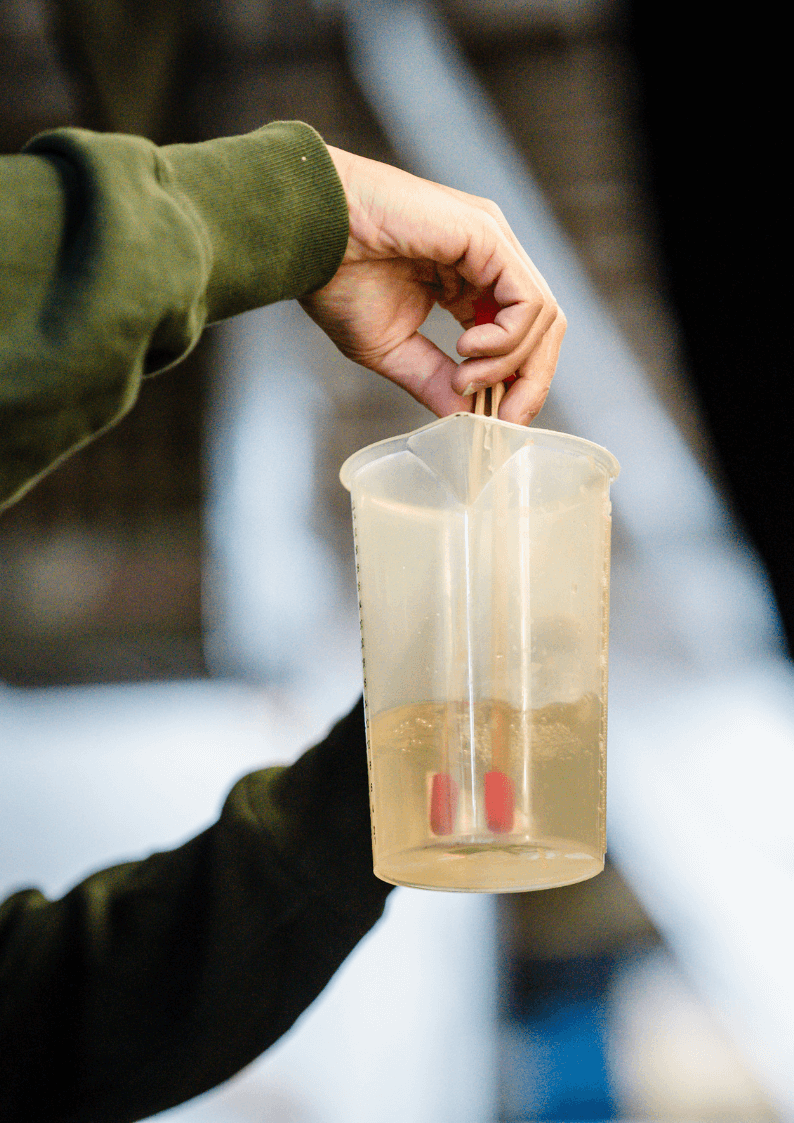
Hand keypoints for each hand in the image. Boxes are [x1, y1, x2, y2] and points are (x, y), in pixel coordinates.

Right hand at [300, 146, 565, 424]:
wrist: (306, 235)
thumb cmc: (335, 279)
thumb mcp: (392, 348)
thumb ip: (434, 379)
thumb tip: (465, 417)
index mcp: (469, 280)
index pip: (520, 336)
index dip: (515, 384)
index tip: (493, 424)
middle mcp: (490, 258)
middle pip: (544, 328)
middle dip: (529, 383)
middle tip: (500, 420)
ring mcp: (493, 242)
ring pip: (542, 317)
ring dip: (508, 364)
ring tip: (464, 379)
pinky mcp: (487, 235)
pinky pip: (527, 300)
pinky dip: (506, 339)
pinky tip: (466, 350)